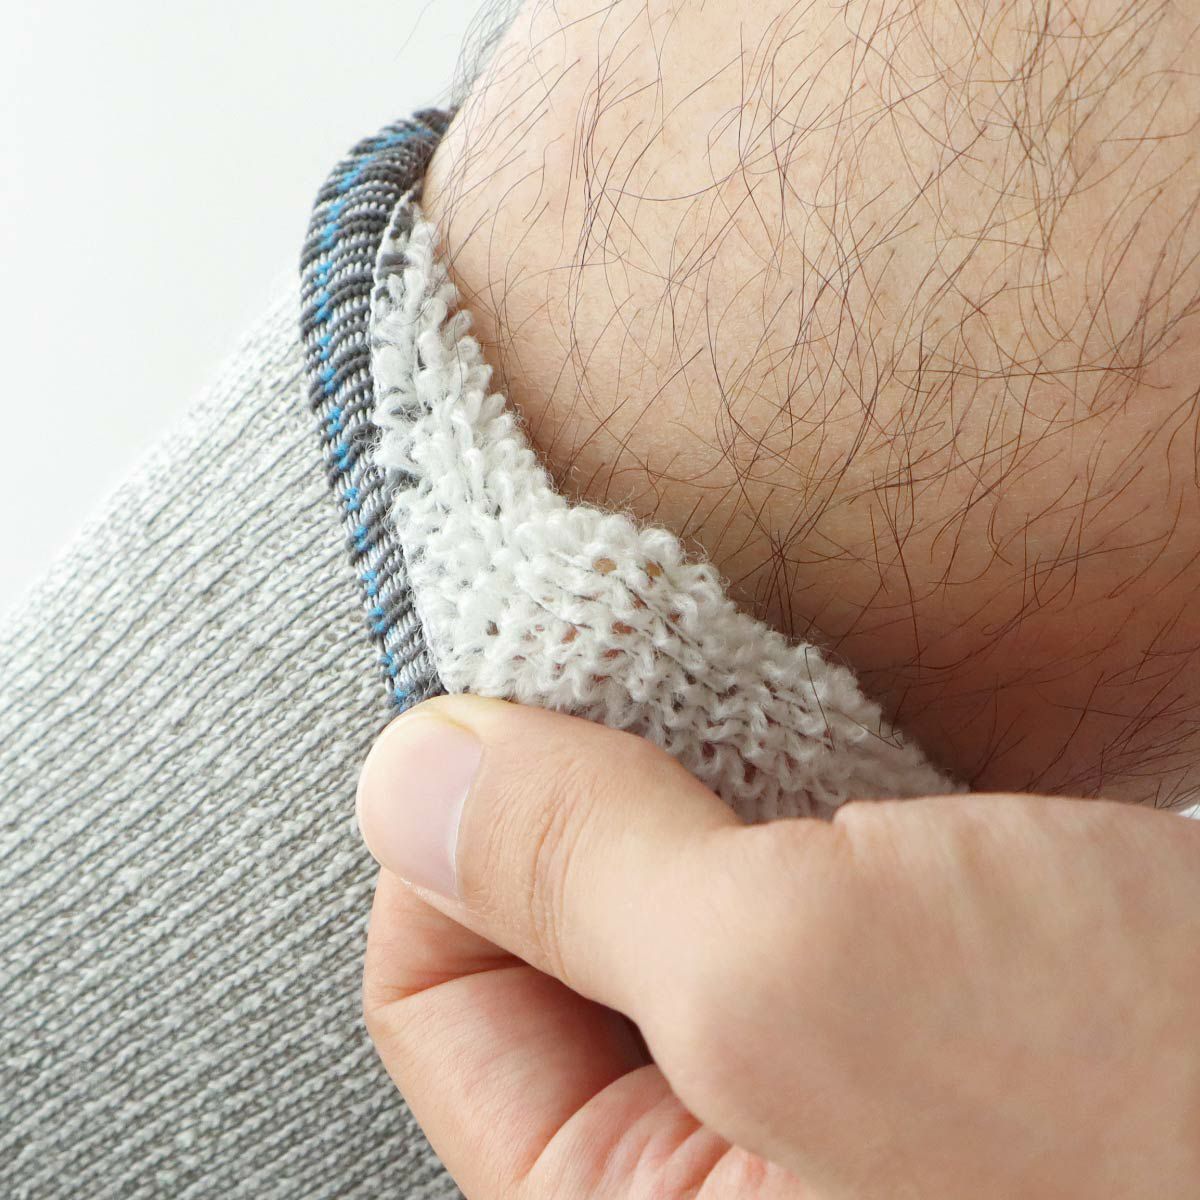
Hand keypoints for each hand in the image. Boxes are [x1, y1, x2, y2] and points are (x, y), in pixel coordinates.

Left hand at [356, 695, 1199, 1198]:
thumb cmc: (1150, 1117)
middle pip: (547, 934)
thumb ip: (570, 875)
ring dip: (694, 781)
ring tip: (766, 717)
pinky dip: (785, 797)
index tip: (520, 708)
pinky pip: (775, 885)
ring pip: (664, 892)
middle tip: (653, 687)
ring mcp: (813, 1093)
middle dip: (589, 798)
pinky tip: (839, 749)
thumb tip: (404, 778)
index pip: (436, 991)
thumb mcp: (802, 976)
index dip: (464, 832)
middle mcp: (713, 1180)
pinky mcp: (905, 1019)